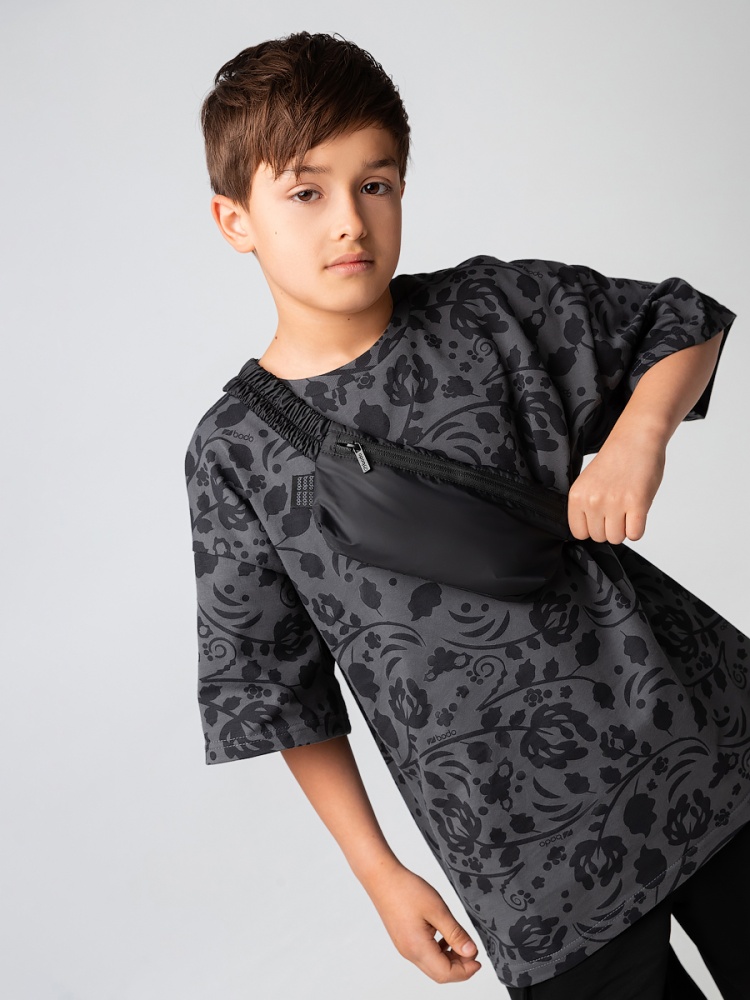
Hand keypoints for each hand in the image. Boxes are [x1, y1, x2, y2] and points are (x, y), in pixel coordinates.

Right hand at [361, 860, 481, 982]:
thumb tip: (471, 952)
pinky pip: (424, 954)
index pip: (446, 974)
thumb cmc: (406, 890)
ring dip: (449, 959)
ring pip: (432, 965)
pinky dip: (438, 950)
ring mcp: (404, 947)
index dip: (466, 971)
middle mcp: (409, 953)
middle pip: (439, 973)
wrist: (382, 877)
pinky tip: (444, 935)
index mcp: (418, 948)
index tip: (478, 959)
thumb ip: (456, 934)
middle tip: (473, 951)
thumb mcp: (438, 910)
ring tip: (461, 941)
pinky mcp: (403, 939)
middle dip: (459, 967)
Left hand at [567, 431, 665, 543]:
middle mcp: (593, 501)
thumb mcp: (587, 482)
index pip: (579, 533)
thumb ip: (584, 506)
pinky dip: (638, 529)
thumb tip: (588, 531)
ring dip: (624, 529)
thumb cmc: (615, 461)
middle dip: (610, 528)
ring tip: (627, 509)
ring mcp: (615, 503)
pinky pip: (635, 535)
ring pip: (616, 538)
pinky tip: (637, 513)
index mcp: (577, 496)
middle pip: (599, 537)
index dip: (592, 528)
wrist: (636, 439)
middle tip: (617, 509)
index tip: (600, 517)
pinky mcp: (637, 504)